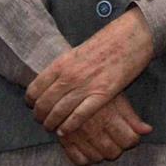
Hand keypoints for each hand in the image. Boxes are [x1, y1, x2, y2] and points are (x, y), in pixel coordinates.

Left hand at [27, 6, 153, 134]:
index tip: (34, 106)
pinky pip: (78, 116)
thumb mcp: (79, 50)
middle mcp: (70, 76)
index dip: (31, 102)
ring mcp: (86, 86)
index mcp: (62, 63)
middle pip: (44, 104)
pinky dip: (69, 126)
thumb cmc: (109, 40)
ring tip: (52, 127)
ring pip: (58, 113)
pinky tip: (65, 131)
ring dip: (52, 124)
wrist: (134, 35)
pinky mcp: (103, 94)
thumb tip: (53, 81)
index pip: (35, 90)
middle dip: (40, 116)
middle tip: (42, 120)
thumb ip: (65, 67)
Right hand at [57, 93, 151, 165]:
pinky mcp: (65, 140)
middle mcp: (93, 128)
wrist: (68, 82)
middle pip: (113, 152)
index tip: (131, 135)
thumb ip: (132, 116)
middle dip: (119, 148)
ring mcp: (78, 136)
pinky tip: (91, 148)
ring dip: (103, 154)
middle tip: (118, 140)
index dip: (132, 140)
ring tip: (105, 143)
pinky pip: (78, 160)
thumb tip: (148, 130)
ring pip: (96, 158)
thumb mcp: (117, 98)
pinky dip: (86, 159)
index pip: (129, 140)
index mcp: (109, 117)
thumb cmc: (96, 88)